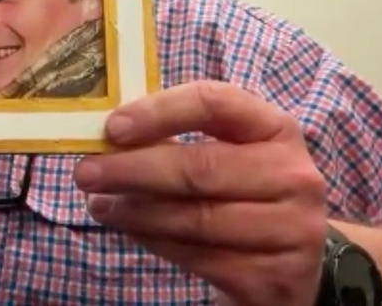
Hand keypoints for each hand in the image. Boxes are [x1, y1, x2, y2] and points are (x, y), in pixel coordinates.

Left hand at [73, 81, 327, 305]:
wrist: (296, 263)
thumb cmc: (246, 193)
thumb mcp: (228, 153)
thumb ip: (179, 137)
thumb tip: (108, 135)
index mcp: (276, 129)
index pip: (215, 103)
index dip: (159, 111)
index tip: (111, 127)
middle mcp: (294, 175)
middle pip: (199, 167)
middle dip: (133, 169)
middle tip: (85, 173)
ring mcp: (291, 230)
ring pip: (195, 218)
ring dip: (135, 212)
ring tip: (99, 205)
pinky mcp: (275, 277)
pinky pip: (200, 257)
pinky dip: (155, 242)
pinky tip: (130, 230)